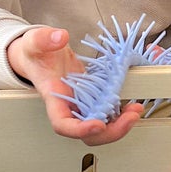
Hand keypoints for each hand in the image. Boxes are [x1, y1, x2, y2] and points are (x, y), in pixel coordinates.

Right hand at [6, 27, 142, 144]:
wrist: (40, 57)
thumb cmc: (36, 55)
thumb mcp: (35, 42)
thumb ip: (44, 39)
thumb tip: (59, 37)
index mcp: (54, 98)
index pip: (62, 124)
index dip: (79, 129)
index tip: (97, 124)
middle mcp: (68, 108)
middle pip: (87, 134)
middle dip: (110, 131)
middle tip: (130, 118)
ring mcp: (82, 106)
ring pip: (100, 128)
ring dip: (120, 125)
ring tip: (135, 111)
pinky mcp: (93, 100)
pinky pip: (107, 115)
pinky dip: (121, 115)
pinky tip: (132, 106)